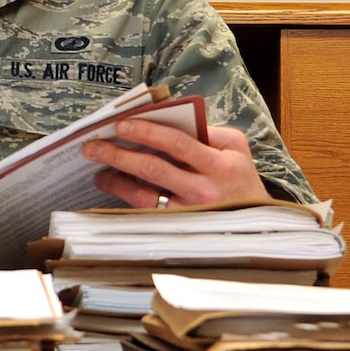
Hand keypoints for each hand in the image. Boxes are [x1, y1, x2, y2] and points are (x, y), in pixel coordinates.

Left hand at [82, 120, 262, 207]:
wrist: (257, 223)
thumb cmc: (241, 178)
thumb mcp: (235, 148)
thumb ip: (206, 131)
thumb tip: (164, 121)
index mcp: (219, 165)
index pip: (177, 144)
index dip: (147, 132)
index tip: (121, 124)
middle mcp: (204, 191)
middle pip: (154, 169)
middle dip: (119, 155)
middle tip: (93, 147)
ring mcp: (190, 213)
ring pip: (144, 197)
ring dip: (116, 181)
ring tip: (98, 170)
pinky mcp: (179, 230)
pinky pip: (146, 214)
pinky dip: (126, 200)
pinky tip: (113, 188)